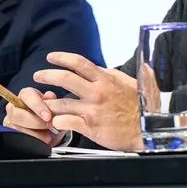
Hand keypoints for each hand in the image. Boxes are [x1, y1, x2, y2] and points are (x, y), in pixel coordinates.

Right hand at [4, 87, 65, 146]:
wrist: (50, 132)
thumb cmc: (50, 117)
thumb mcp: (54, 108)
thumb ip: (52, 101)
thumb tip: (49, 96)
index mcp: (26, 95)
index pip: (27, 95)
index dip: (37, 105)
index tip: (48, 116)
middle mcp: (14, 106)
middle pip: (17, 113)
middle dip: (35, 121)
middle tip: (49, 126)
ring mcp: (10, 120)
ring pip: (16, 127)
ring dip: (34, 133)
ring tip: (47, 136)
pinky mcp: (10, 132)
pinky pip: (17, 138)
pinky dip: (31, 140)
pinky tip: (41, 140)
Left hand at [25, 52, 142, 151]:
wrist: (149, 129)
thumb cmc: (142, 107)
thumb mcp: (131, 83)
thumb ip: (114, 75)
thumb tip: (105, 68)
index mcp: (106, 80)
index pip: (78, 63)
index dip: (61, 58)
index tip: (51, 57)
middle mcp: (97, 92)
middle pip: (64, 78)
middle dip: (46, 75)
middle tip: (37, 76)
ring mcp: (92, 110)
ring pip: (60, 103)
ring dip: (49, 104)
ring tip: (43, 105)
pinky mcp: (90, 127)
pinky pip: (65, 122)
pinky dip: (57, 122)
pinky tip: (56, 122)